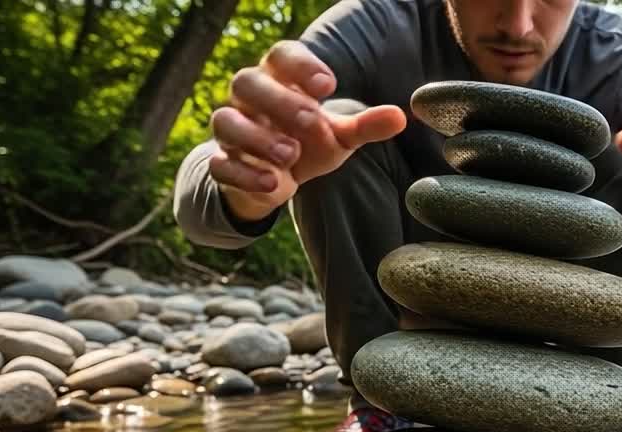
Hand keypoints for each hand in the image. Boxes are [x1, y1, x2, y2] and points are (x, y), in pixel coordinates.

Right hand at [208, 40, 407, 219]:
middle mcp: (249, 101)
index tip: (328, 85)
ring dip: (257, 138)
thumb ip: (365, 126)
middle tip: (310, 121)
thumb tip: (401, 117)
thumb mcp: (339, 136)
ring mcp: (232, 132)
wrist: (274, 180)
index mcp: (279, 81)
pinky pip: (221, 165)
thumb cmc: (307, 142)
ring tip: (291, 156)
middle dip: (277, 101)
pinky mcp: (223, 165)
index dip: (300, 66)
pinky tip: (275, 184)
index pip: (280, 56)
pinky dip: (245, 175)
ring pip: (225, 121)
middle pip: (245, 82)